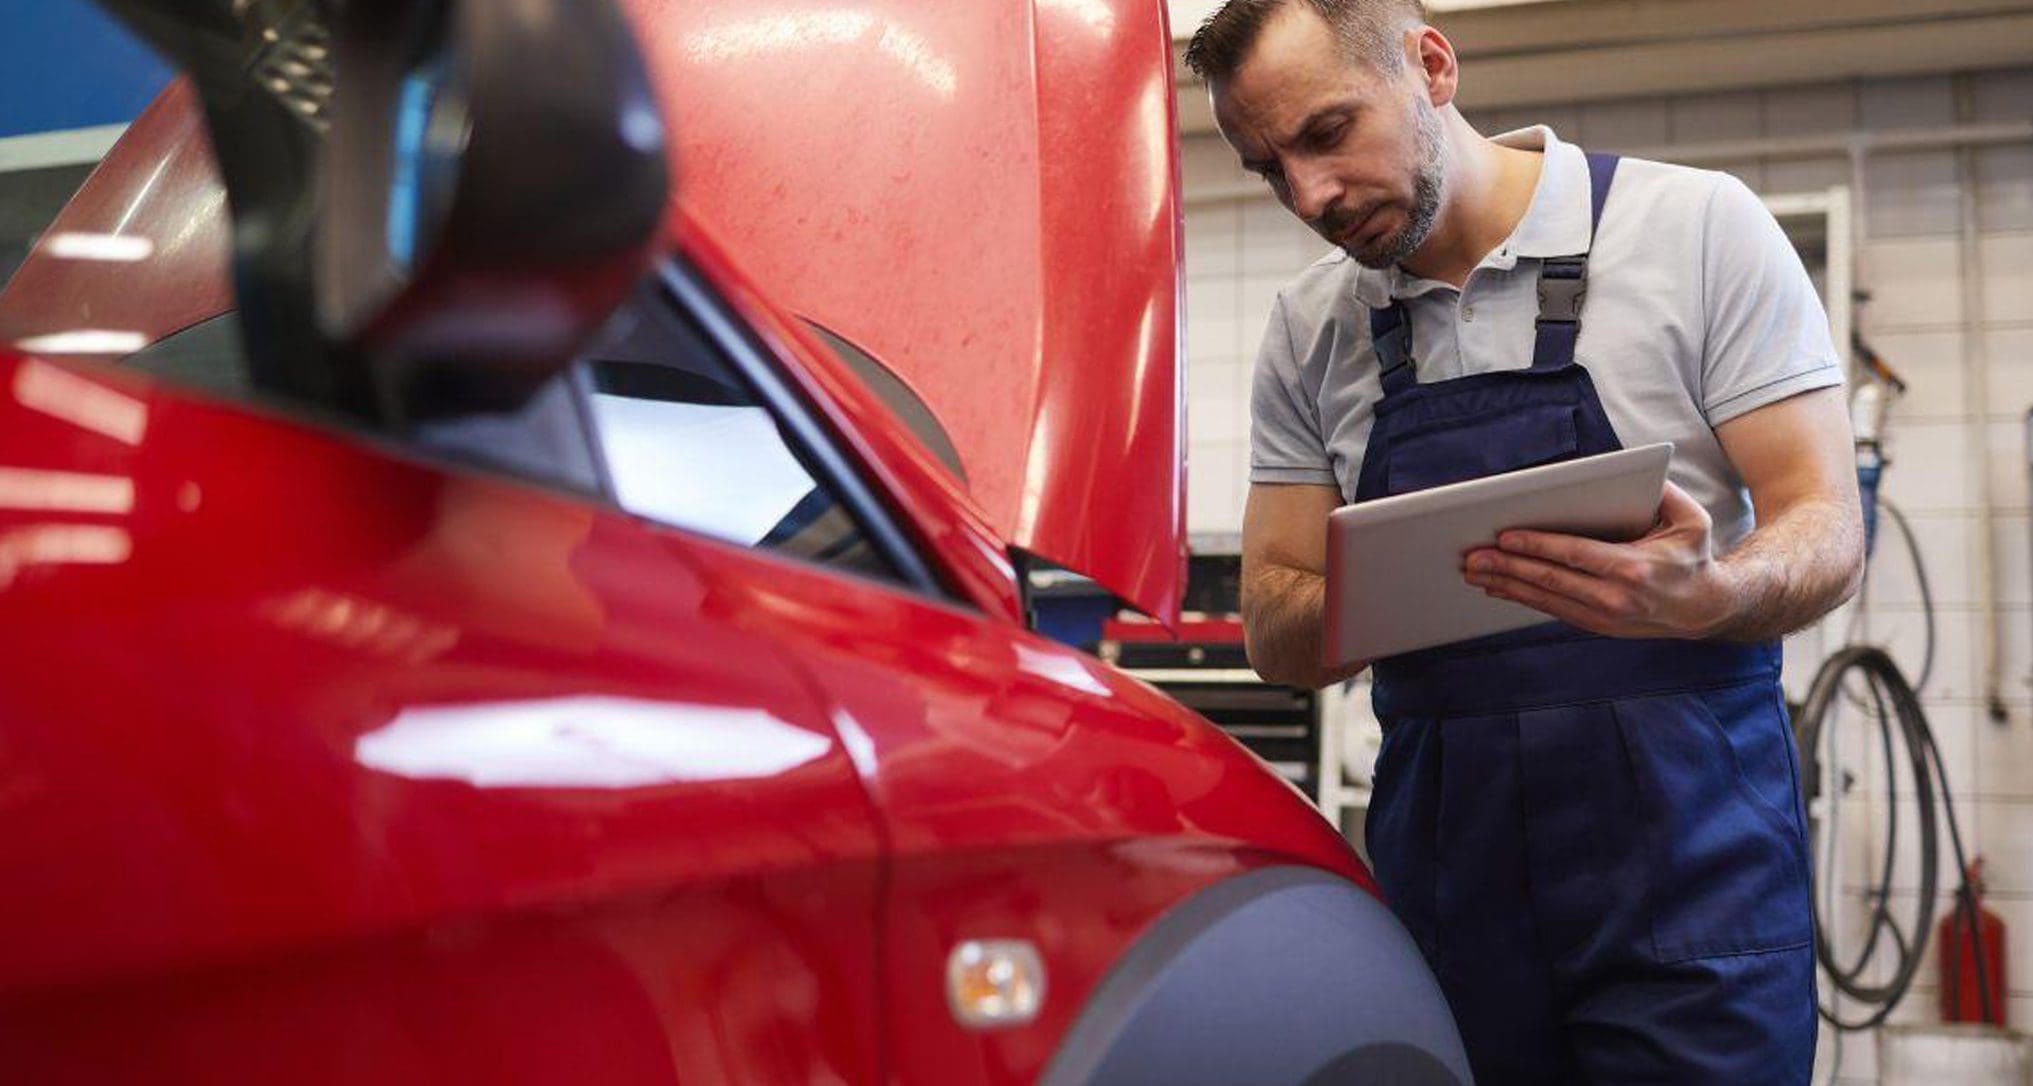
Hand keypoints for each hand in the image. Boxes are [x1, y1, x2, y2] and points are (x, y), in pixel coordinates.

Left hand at [1460, 481, 1736, 638]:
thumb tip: (1633, 470)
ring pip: (1545, 599)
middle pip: (1550, 580)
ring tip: (1473, 572)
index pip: (1575, 555)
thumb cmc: (1694, 556)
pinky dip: (1522, 598)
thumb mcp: (1692, 519)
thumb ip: (1664, 493)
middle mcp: (1616, 597)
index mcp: (1634, 568)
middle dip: (1507, 567)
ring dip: (1505, 585)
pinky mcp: (1597, 626)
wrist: (1707, 610)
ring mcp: (1604, 616)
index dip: (1537, 546)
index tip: (1505, 536)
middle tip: (1472, 558)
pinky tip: (1498, 588)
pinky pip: (1552, 610)